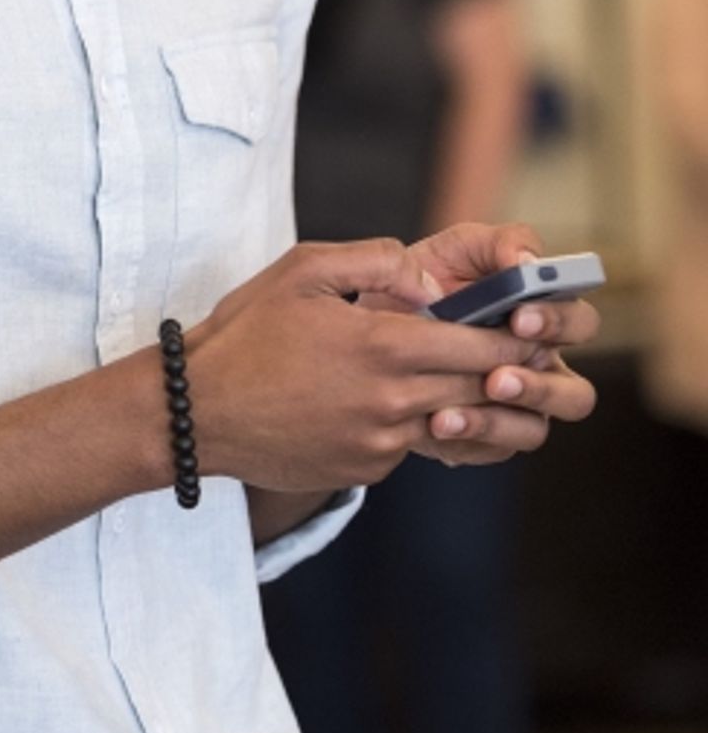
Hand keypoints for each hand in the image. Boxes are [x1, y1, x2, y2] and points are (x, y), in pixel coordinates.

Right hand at [186, 238, 545, 492]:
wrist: (198, 412)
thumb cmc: (246, 333)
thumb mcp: (303, 270)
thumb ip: (376, 261)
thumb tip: (431, 282)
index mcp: (381, 346)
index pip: (480, 348)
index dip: (515, 339)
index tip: (534, 328)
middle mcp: (390, 402)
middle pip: (479, 391)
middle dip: (507, 372)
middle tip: (524, 354)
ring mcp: (379, 444)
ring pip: (449, 421)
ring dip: (465, 400)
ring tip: (466, 377)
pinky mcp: (363, 472)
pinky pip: (407, 445)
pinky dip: (410, 423)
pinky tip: (384, 401)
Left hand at [408, 221, 599, 465]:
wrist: (369, 326)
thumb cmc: (426, 282)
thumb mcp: (456, 250)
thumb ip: (498, 244)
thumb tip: (528, 262)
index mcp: (542, 320)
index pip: (580, 323)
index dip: (560, 322)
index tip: (521, 316)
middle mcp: (538, 370)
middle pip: (575, 394)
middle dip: (540, 386)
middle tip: (497, 374)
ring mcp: (515, 410)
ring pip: (536, 430)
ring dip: (502, 419)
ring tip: (462, 401)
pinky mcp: (484, 439)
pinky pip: (491, 449)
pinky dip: (467, 434)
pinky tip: (437, 420)